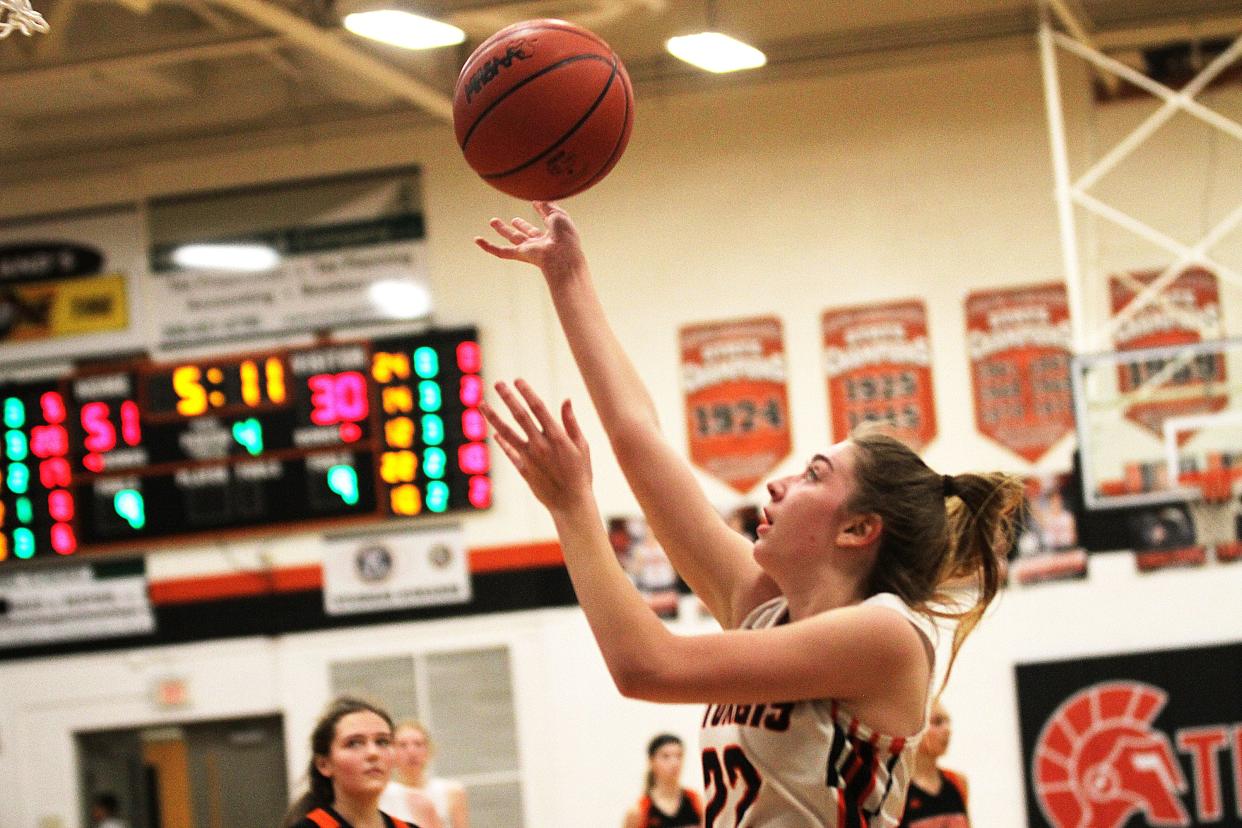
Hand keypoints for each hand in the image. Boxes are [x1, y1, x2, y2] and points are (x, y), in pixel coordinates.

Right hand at [474, 201, 585, 281]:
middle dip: (521, 225)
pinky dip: (488, 247)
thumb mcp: (559, 215)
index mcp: (553, 233)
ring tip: (492, 221)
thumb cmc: (565, 236)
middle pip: (527, 233)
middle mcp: (541, 242)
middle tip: (514, 220)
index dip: (541, 211)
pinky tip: (477, 240)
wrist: (562, 255)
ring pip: (513, 239)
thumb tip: (539, 198)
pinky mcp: (520, 254)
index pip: (545, 221)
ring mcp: (530, 249)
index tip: (535, 201)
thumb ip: (548, 206)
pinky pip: (501, 252)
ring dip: (503, 230)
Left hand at [480, 379, 594, 514]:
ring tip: (481, 404)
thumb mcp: (581, 446)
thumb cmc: (580, 473)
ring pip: (507, 432)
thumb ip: (571, 423)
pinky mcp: (523, 469)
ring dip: (493, 417)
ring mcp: (529, 457)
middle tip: (497, 383)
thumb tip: (566, 400)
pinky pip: (509, 451)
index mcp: (557, 437)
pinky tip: (494, 432)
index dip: (527, 393)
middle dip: (508, 398)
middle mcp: (540, 445)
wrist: (571, 503)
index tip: (518, 380)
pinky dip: (501, 441)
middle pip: (520, 416)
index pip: (539, 408)